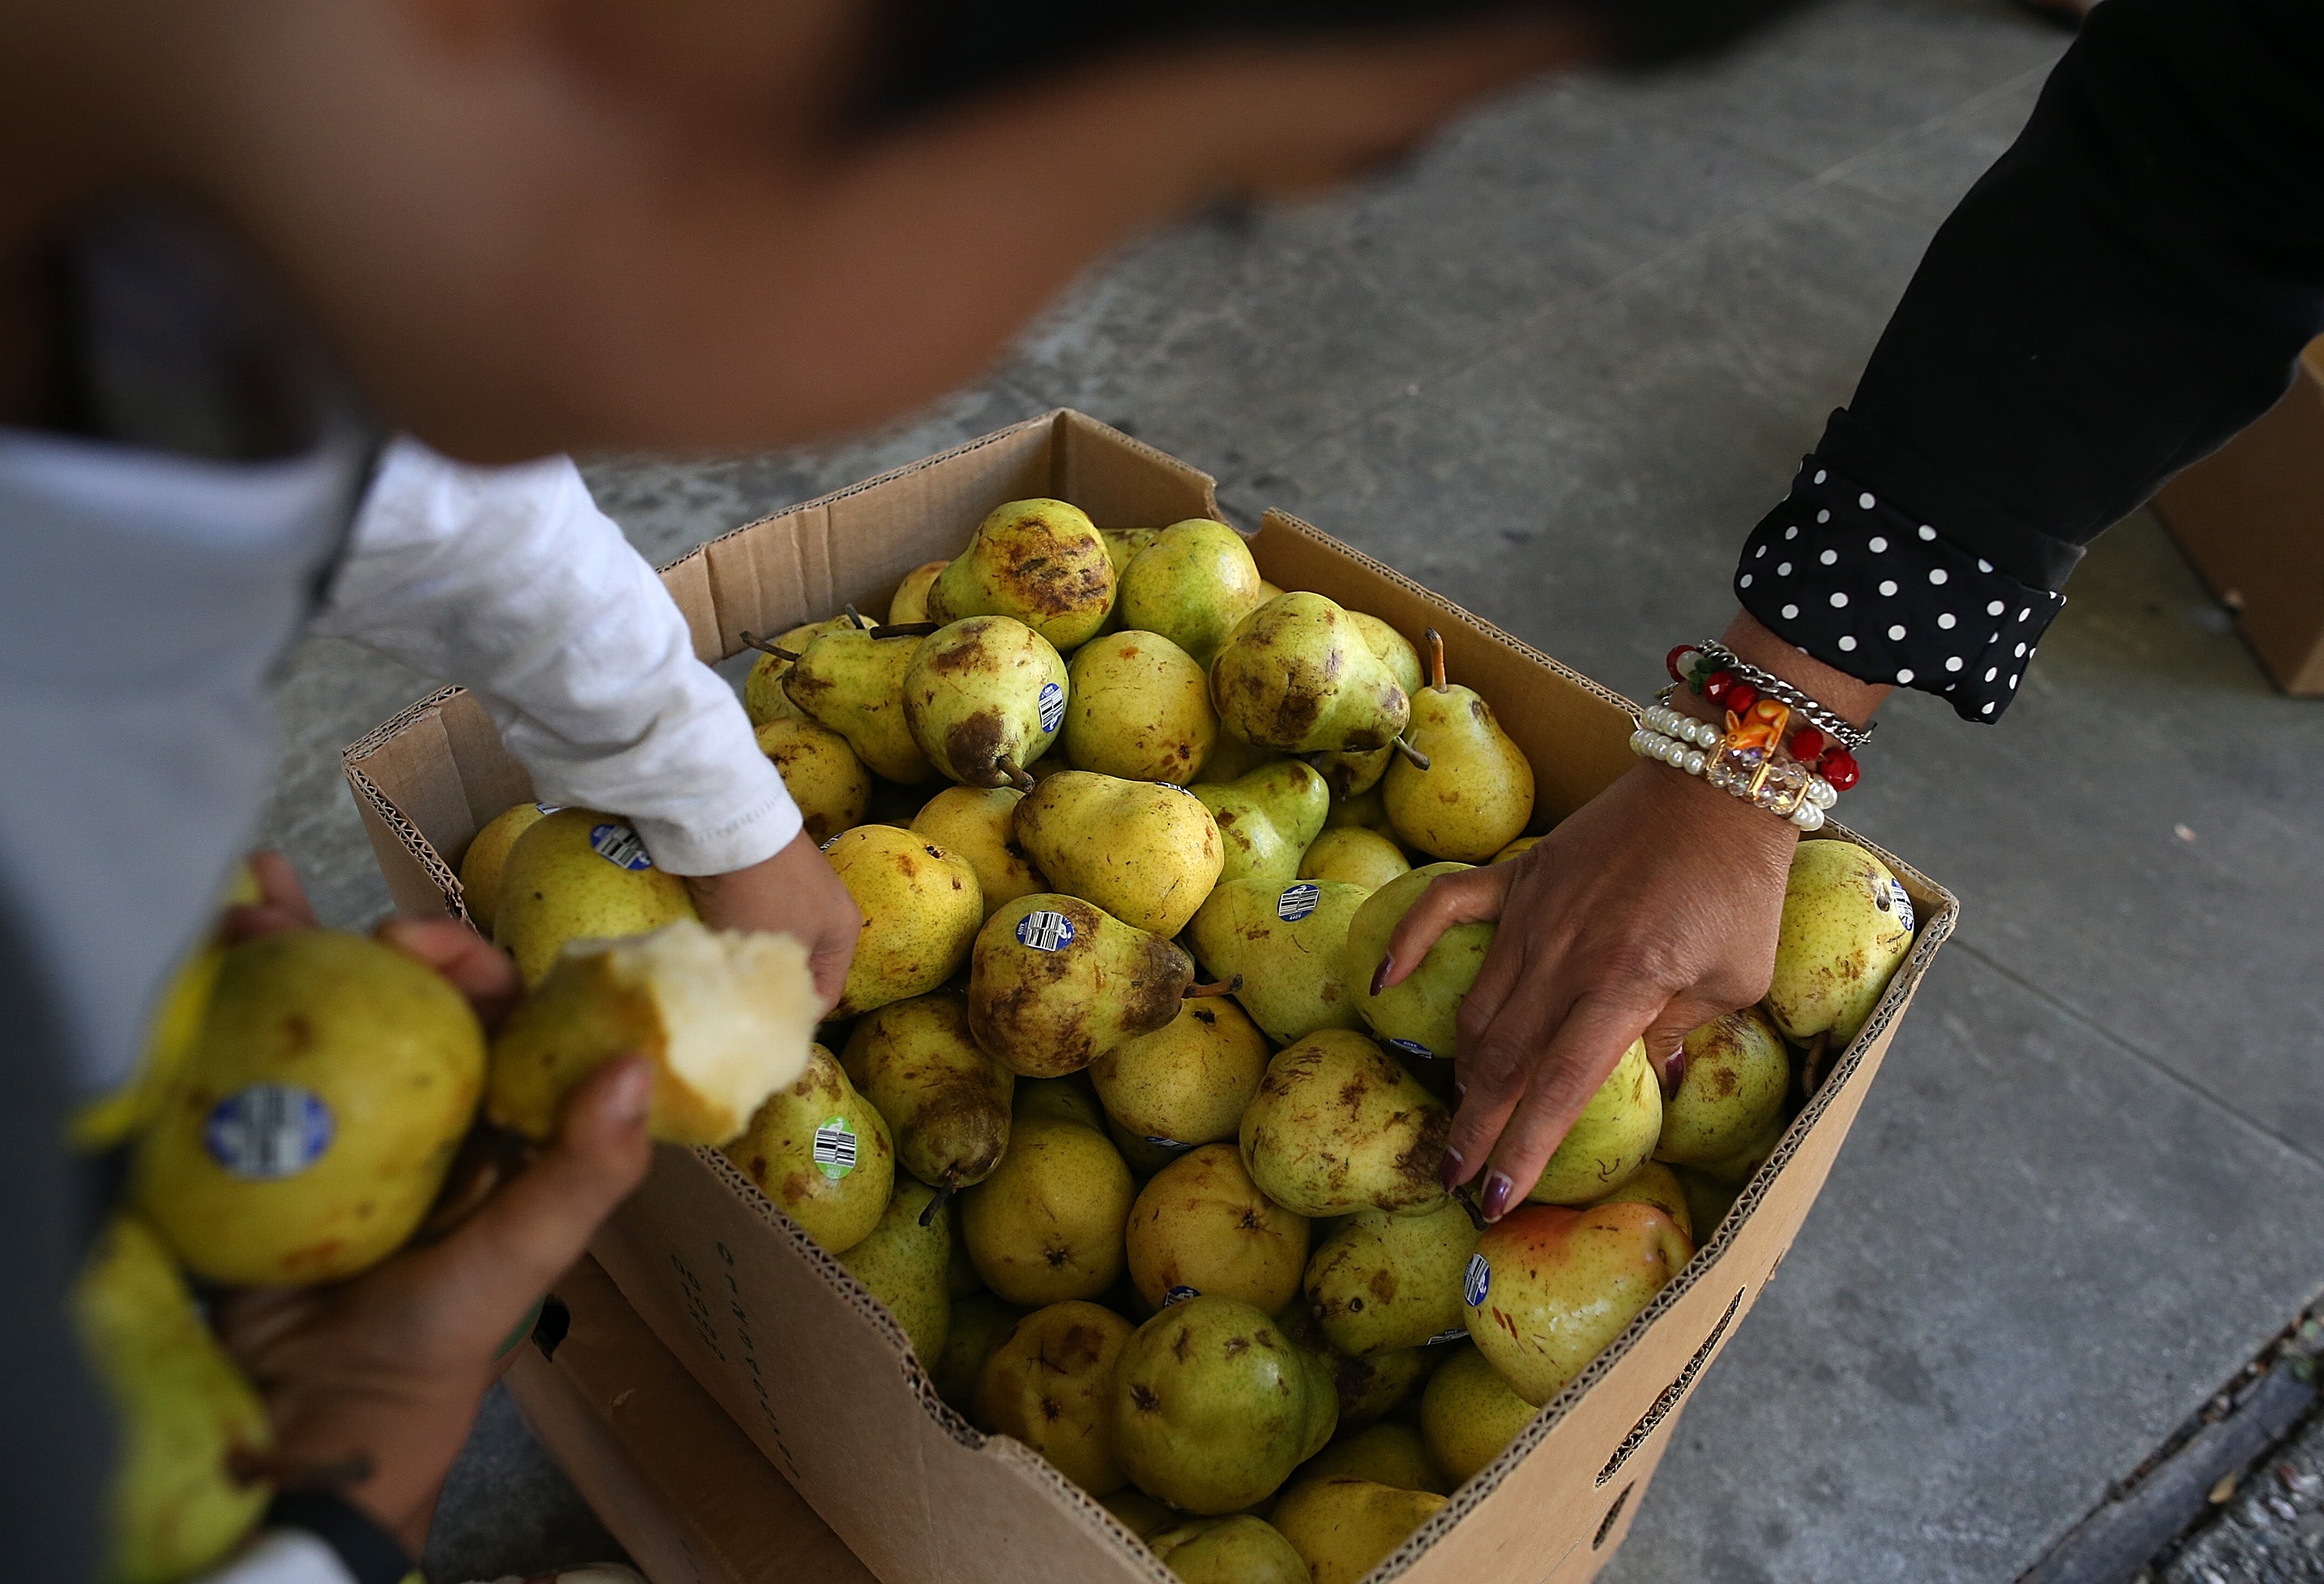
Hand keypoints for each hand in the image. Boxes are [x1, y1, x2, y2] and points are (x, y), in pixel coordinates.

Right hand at [213, 857, 652, 1554]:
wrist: (305, 1411)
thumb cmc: (435, 1341)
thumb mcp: (520, 1255)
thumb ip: (582, 1171)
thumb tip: (637, 1064)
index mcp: (497, 1118)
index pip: (497, 1011)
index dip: (470, 960)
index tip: (418, 943)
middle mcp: (423, 1105)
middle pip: (402, 995)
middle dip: (368, 942)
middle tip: (334, 927)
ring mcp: (337, 1116)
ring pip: (322, 1007)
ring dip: (288, 943)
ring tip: (249, 897)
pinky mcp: (260, 1134)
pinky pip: (245, 1051)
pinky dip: (224, 994)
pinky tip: (208, 940)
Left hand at [686, 827, 861, 1014]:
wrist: (730, 830)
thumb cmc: (764, 899)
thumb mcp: (777, 955)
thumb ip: (781, 990)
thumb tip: (774, 1016)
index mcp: (844, 932)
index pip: (825, 996)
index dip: (796, 1018)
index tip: (762, 1030)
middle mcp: (826, 912)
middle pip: (798, 971)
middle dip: (770, 988)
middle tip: (741, 1008)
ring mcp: (794, 893)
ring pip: (772, 949)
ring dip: (750, 962)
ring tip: (725, 979)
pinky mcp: (761, 881)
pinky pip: (751, 925)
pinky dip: (736, 938)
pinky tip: (716, 947)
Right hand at [1376, 760, 1795, 1221]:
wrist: (1717, 789)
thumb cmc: (1739, 889)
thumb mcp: (1733, 981)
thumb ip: (1678, 1033)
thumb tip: (1640, 1074)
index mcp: (1625, 987)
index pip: (1558, 1087)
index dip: (1523, 1149)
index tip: (1496, 1198)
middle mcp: (1567, 957)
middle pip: (1504, 1060)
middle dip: (1476, 1127)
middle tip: (1456, 1175)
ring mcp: (1535, 914)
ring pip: (1478, 1006)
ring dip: (1464, 1068)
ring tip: (1460, 1111)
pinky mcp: (1521, 876)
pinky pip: (1448, 907)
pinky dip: (1411, 944)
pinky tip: (1382, 983)